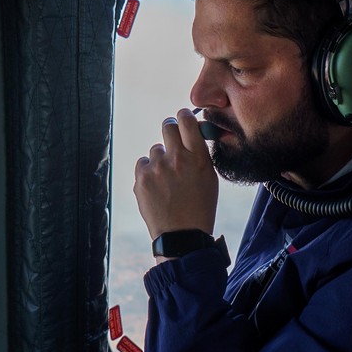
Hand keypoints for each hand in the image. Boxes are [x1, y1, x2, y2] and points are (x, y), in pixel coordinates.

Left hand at [134, 109, 218, 246]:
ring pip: (155, 150)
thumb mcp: (210, 178)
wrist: (181, 235)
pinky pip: (143, 163)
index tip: (183, 119)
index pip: (187, 121)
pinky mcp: (141, 178)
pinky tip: (157, 186)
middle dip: (171, 130)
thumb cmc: (200, 206)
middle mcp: (177, 159)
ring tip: (167, 179)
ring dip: (160, 159)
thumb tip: (193, 132)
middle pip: (168, 126)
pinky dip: (149, 171)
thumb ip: (201, 153)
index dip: (184, 116)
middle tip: (173, 141)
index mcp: (198, 158)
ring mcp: (157, 168)